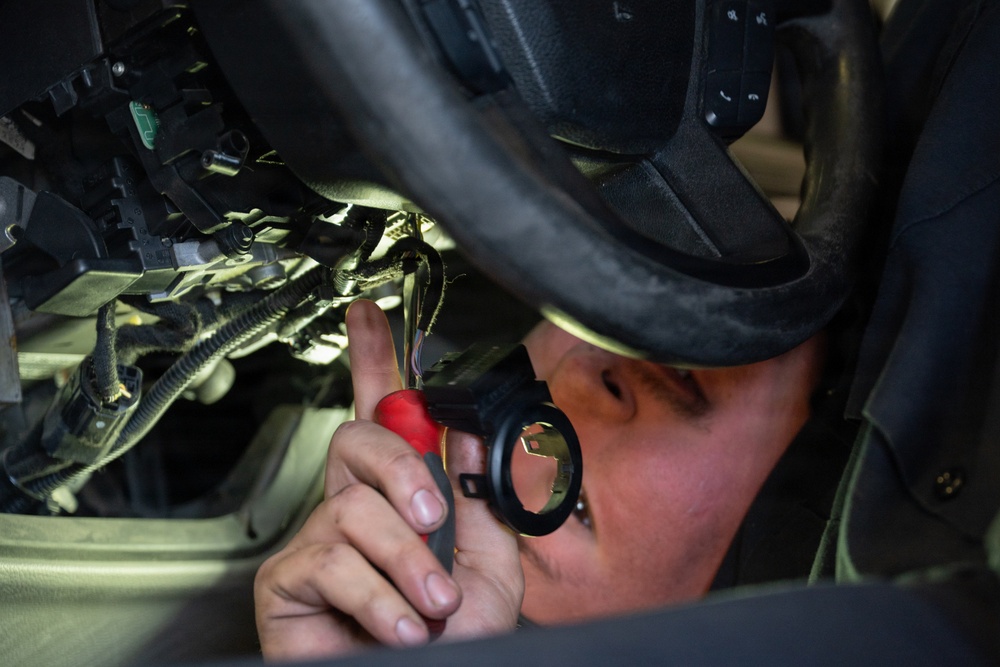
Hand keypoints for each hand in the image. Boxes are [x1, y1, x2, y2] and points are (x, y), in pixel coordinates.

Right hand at [255, 300, 522, 659]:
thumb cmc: (455, 647)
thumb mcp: (489, 567)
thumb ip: (479, 498)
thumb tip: (469, 429)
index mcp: (399, 500)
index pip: (381, 417)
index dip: (375, 362)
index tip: (370, 316)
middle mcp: (352, 511)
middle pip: (356, 438)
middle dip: (403, 471)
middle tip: (436, 519)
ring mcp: (315, 544)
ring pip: (354, 507)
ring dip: (407, 560)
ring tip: (432, 605)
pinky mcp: (285, 583)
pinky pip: (331, 559)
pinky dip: (378, 595)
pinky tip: (401, 625)